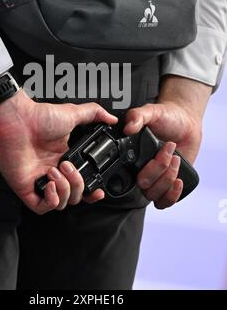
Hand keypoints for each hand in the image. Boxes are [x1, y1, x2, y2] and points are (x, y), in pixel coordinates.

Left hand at [0, 90, 117, 214]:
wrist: (16, 119)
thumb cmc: (38, 116)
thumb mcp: (73, 113)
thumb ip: (94, 114)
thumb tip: (112, 119)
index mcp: (64, 159)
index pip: (81, 184)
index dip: (91, 191)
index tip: (98, 190)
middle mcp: (53, 172)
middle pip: (75, 196)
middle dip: (78, 185)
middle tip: (68, 166)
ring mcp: (39, 181)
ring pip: (61, 203)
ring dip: (65, 189)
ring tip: (57, 170)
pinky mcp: (26, 188)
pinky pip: (42, 207)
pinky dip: (52, 200)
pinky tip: (51, 183)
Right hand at [124, 76, 211, 208]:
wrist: (185, 122)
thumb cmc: (166, 117)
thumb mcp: (151, 112)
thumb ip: (137, 116)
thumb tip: (128, 128)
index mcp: (133, 156)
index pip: (127, 176)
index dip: (142, 170)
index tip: (155, 155)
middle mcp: (143, 170)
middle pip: (144, 186)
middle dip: (159, 169)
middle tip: (169, 151)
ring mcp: (156, 179)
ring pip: (154, 196)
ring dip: (167, 180)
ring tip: (176, 160)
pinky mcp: (169, 184)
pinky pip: (165, 201)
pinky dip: (172, 195)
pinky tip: (178, 180)